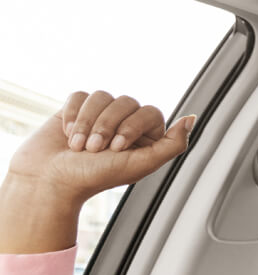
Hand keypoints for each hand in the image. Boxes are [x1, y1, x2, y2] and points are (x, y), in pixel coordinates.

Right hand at [4, 90, 193, 207]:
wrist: (49, 180)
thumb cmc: (94, 177)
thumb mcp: (141, 165)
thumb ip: (173, 145)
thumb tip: (191, 118)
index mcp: (146, 138)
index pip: (151, 112)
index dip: (132, 127)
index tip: (116, 149)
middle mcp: (125, 125)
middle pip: (127, 102)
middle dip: (107, 125)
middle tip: (95, 149)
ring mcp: (100, 116)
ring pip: (103, 96)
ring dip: (88, 122)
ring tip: (78, 146)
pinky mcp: (76, 110)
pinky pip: (81, 95)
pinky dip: (72, 115)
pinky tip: (67, 134)